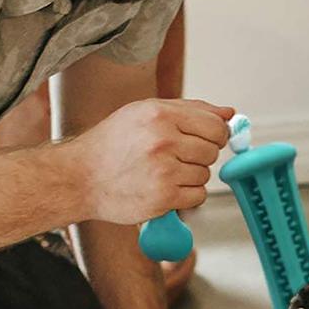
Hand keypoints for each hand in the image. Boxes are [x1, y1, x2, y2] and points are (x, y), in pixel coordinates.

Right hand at [73, 99, 233, 223]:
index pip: (216, 125)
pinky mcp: (163, 198)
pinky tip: (165, 188)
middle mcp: (162, 141)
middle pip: (212, 151)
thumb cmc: (112, 144)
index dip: (216, 134)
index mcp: (159, 115)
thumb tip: (229, 114)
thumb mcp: (145, 113)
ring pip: (206, 174)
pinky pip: (198, 196)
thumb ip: (191, 110)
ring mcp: (163, 171)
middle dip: (200, 155)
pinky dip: (186, 196)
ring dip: (191, 176)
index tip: (205, 139)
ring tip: (163, 172)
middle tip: (175, 157)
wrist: (79, 177)